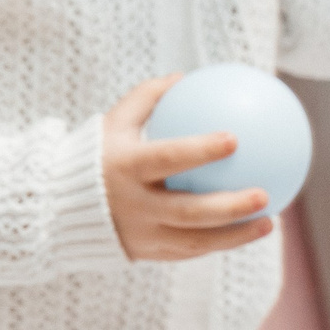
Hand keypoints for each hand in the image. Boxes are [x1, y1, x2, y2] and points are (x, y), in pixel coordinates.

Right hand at [103, 76, 276, 260]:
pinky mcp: (147, 254)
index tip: (234, 139)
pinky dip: (221, 243)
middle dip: (228, 206)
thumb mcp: (112, 122)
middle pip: (187, 212)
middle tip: (264, 194)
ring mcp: (141, 235)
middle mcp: (134, 206)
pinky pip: (189, 251)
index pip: (167, 159)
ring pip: (195, 241)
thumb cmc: (94, 156)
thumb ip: (148, 97)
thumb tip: (186, 76)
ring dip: (235, 235)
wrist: (58, 208)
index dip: (199, 151)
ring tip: (271, 222)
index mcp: (125, 168)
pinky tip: (250, 231)